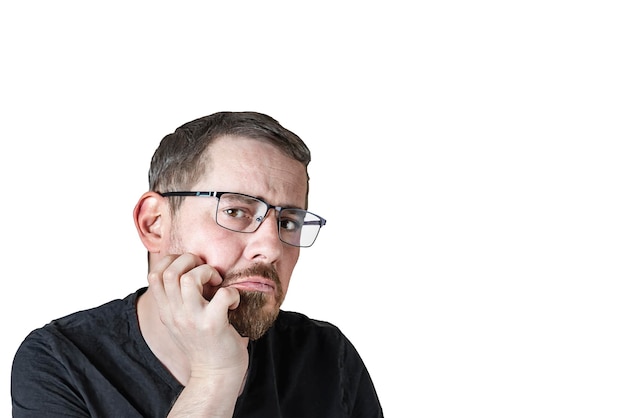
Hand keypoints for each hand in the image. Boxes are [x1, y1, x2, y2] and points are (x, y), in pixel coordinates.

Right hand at [148, 253, 248, 383]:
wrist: (215, 376)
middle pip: (169, 272)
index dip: (173, 261)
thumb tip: (190, 269)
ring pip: (189, 279)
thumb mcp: (182, 321)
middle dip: (190, 260)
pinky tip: (233, 302)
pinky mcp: (213, 325)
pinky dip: (232, 292)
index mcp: (166, 311)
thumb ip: (179, 300)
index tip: (190, 267)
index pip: (154, 274)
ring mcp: (192, 320)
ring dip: (208, 272)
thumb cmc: (205, 344)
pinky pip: (222, 295)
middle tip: (206, 272)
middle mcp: (175, 314)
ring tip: (217, 283)